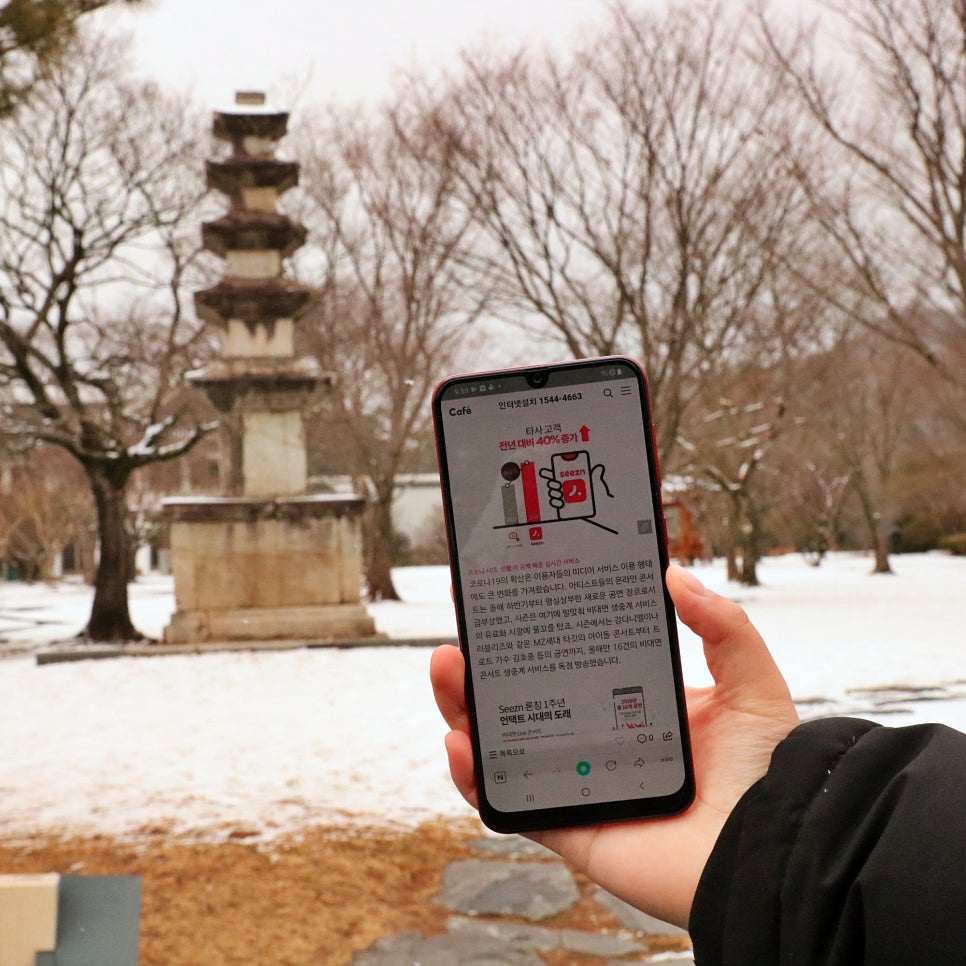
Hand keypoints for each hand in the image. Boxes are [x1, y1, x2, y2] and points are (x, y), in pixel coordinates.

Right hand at [429, 564, 798, 927]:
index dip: (534, 632)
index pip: (570, 662)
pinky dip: (474, 779)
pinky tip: (460, 743)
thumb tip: (675, 573)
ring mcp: (578, 783)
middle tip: (465, 626)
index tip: (506, 595)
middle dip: (484, 665)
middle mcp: (597, 741)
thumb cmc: (767, 772)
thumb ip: (721, 626)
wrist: (773, 850)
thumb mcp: (750, 682)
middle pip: (523, 699)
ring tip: (448, 668)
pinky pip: (510, 803)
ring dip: (463, 708)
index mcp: (632, 706)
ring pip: (502, 744)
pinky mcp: (569, 827)